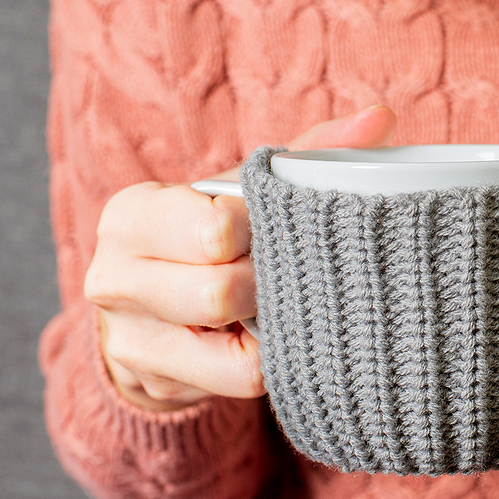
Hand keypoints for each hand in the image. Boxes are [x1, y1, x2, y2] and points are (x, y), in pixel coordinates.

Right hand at [85, 106, 397, 410]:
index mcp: (134, 212)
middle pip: (221, 290)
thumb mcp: (247, 190)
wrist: (158, 310)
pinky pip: (240, 378)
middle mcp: (116, 273)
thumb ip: (309, 153)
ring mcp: (129, 336)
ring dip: (273, 322)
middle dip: (271, 284)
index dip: (265, 233)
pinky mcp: (151, 379)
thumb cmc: (213, 234)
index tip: (280, 229)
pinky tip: (272, 339)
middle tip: (292, 272)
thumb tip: (382, 119)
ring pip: (232, 342)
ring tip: (282, 301)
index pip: (217, 228)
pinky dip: (271, 360)